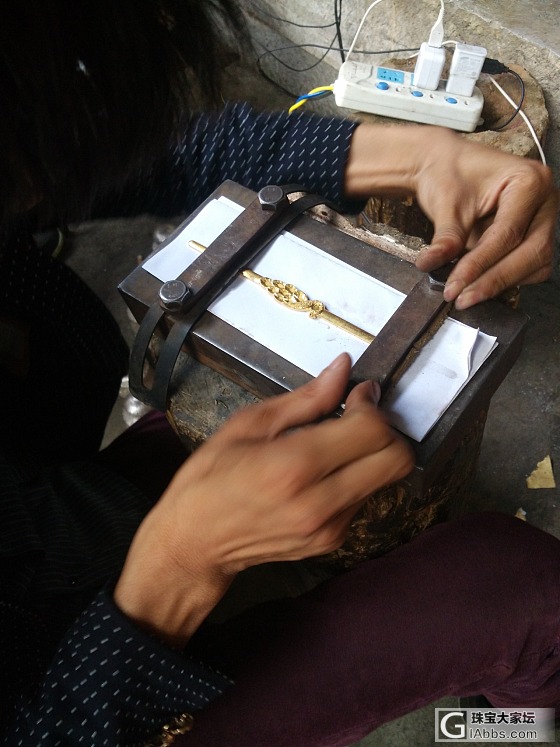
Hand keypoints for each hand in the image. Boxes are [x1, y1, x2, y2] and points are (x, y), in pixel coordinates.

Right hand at [113, 353, 412, 645]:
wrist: (194, 543)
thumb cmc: (210, 477)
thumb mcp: (249, 424)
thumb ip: (305, 399)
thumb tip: (343, 369)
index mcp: (294, 466)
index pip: (372, 430)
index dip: (372, 403)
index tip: (358, 392)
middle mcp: (320, 503)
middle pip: (397, 460)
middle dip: (386, 429)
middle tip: (356, 416)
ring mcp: (330, 528)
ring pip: (386, 479)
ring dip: (371, 453)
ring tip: (333, 444)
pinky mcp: (332, 541)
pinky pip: (365, 498)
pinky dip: (356, 476)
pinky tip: (323, 471)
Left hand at [344, 124, 557, 309]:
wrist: (447, 165)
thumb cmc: (449, 174)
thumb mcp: (446, 204)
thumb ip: (446, 237)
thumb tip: (433, 265)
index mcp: (529, 181)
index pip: (508, 234)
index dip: (480, 265)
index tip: (454, 286)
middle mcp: (545, 200)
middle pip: (531, 252)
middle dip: (494, 279)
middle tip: (461, 298)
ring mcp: (545, 218)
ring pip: (536, 264)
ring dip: (502, 282)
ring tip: (466, 294)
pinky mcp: (537, 234)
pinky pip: (531, 266)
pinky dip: (507, 278)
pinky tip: (479, 284)